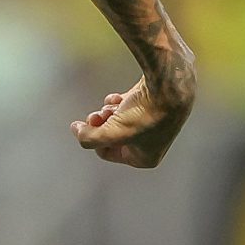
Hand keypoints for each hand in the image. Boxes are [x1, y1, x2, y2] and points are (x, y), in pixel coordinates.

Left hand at [72, 78, 187, 168]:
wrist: (169, 86)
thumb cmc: (144, 114)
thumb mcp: (110, 133)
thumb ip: (87, 138)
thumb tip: (75, 129)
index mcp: (144, 158)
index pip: (105, 152)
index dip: (94, 138)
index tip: (90, 124)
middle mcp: (150, 144)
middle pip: (110, 135)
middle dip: (100, 123)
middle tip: (96, 114)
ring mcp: (152, 123)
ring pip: (116, 119)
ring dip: (108, 112)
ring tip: (111, 105)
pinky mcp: (151, 105)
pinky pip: (125, 106)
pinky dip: (117, 102)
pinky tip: (117, 97)